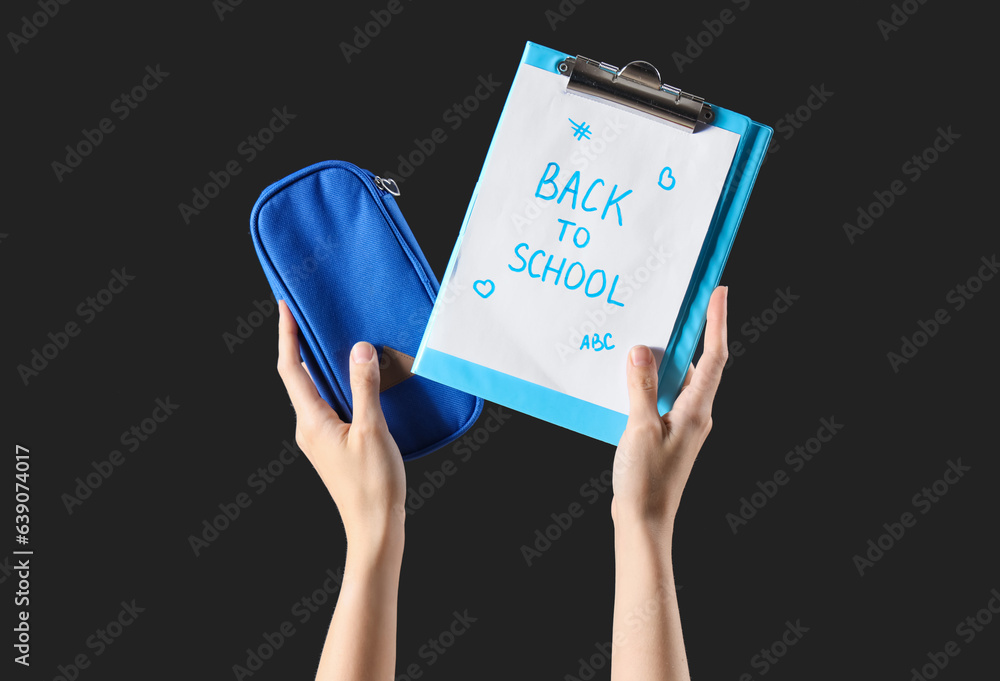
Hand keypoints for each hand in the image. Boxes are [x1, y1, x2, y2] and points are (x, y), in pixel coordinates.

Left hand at [276, 300, 405, 557]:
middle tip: (304, 314)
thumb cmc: (373, 484)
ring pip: (313, 390)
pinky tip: (353, 378)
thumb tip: (359, 349)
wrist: (375, 527)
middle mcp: (309, 427)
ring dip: (317, 363)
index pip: (291, 369)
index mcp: (311, 421)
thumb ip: (364, 387)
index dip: (287, 336)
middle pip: (297, 376)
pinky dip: (335, 383)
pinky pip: (328, 404)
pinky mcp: (333, 445)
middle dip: (298, 344)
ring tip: (327, 338)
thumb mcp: (373, 430)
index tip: (286, 308)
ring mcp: (319, 437)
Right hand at [612, 286, 727, 528]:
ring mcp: (681, 425)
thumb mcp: (640, 427)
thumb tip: (642, 349)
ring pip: (674, 381)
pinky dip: (646, 384)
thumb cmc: (646, 480)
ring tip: (636, 340)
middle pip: (694, 364)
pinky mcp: (665, 434)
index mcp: (696, 410)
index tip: (718, 293)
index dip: (717, 322)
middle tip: (666, 308)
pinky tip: (624, 379)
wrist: (644, 521)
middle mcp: (695, 414)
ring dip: (658, 361)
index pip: (714, 356)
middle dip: (682, 335)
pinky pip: (659, 398)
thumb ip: (641, 385)